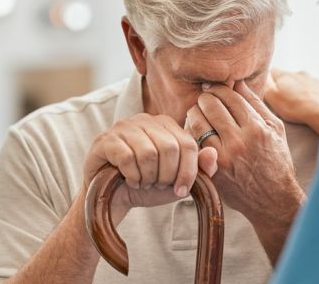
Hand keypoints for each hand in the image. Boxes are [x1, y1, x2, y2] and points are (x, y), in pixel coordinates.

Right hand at [83, 114, 217, 224]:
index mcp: (166, 125)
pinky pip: (126, 158)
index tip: (180, 190)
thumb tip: (213, 154)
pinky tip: (129, 180)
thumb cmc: (147, 186)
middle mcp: (146, 120)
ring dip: (147, 177)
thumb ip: (199, 169)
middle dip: (166, 175)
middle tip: (157, 185)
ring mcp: (124, 127)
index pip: (188, 144)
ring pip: (148, 153)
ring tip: (143, 182)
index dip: (188, 171)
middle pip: (170, 148)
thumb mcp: (177, 181)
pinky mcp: (105, 140)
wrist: (113, 199)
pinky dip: (132, 176)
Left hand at [185, 81, 305, 225]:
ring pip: (197, 122)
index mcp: (256, 128)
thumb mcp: (275, 129)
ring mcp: (223, 157)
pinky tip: (195, 132)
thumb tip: (237, 81)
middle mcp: (239, 141)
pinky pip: (193, 143)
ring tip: (198, 113)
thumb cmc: (276, 160)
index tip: (216, 90)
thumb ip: (256, 103)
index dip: (219, 89)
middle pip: (210, 105)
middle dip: (206, 98)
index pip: (229, 96)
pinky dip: (191, 134)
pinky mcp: (212, 171)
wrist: (272, 199)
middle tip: (205, 100)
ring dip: (195, 113)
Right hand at [264, 68, 318, 135]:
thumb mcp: (272, 97)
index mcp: (285, 75)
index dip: (269, 81)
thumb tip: (262, 78)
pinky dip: (315, 95)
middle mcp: (300, 73)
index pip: (272, 71)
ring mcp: (315, 80)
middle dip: (286, 85)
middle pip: (289, 77)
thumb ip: (265, 86)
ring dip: (301, 90)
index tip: (270, 91)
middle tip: (285, 100)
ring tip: (300, 104)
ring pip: (304, 82)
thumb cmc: (295, 107)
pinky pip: (318, 89)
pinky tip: (314, 105)